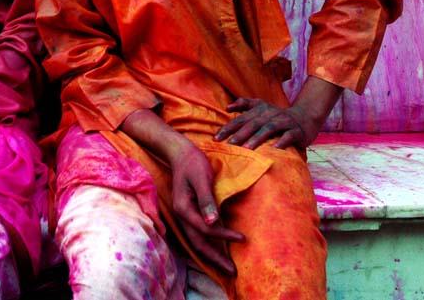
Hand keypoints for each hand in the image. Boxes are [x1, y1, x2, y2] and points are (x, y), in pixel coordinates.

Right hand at [167, 140, 243, 275]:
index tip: (242, 238)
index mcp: (184, 208)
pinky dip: (210, 244)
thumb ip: (207, 200)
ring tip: (227, 267)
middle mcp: (182, 216)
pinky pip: (200, 234)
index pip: (205, 229)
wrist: (181, 153)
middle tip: (233, 272)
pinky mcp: (190, 213)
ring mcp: (185, 216)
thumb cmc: (193, 163)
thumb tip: (213, 223)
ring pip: (198, 242)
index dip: (224, 235)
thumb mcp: (201, 178)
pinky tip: (220, 249)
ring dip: (213, 255)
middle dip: (216, 259)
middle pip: (199, 243)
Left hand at [215, 98, 319, 149]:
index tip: (216, 137)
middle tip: (229, 144)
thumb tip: (227, 107)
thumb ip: (244, 104)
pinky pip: (288, 136)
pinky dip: (282, 141)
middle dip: (240, 134)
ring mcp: (284, 122)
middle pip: (253, 123)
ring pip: (269, 128)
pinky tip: (274, 149)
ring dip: (257, 138)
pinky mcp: (296, 131)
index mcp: (260, 109)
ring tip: (247, 148)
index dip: (229, 127)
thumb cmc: (278, 115)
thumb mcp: (261, 106)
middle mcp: (271, 114)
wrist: (305, 116)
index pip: (241, 118)